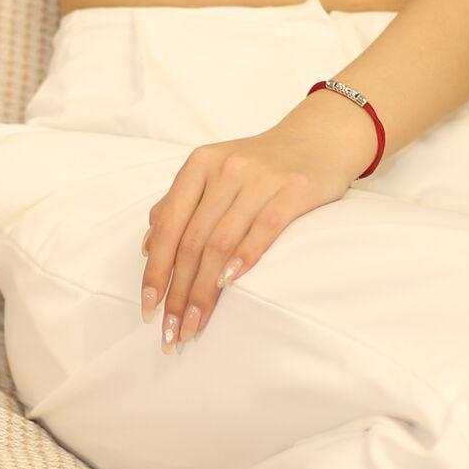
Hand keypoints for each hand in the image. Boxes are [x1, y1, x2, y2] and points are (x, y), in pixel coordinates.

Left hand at [139, 99, 376, 353]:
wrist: (319, 138)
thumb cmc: (261, 164)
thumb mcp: (214, 173)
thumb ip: (179, 204)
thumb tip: (148, 248)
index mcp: (199, 165)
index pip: (169, 226)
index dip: (156, 271)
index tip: (148, 308)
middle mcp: (225, 169)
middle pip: (193, 241)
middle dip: (179, 292)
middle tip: (172, 330)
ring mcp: (260, 179)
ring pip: (221, 243)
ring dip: (205, 291)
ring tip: (195, 324)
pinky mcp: (294, 190)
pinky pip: (264, 229)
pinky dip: (244, 258)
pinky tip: (228, 285)